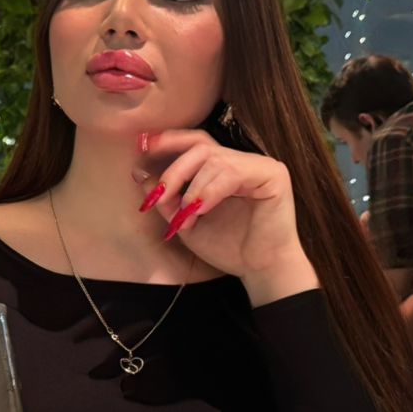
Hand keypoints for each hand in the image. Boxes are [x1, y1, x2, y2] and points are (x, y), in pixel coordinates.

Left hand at [137, 129, 312, 286]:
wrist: (259, 270)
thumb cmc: (228, 247)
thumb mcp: (186, 222)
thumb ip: (167, 198)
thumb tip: (139, 173)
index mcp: (223, 169)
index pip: (195, 143)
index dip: (169, 141)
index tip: (141, 145)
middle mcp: (242, 161)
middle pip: (200, 146)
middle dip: (174, 170)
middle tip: (158, 195)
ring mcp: (259, 165)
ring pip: (214, 159)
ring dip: (192, 189)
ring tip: (185, 216)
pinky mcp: (273, 174)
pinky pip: (234, 172)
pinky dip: (211, 190)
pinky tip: (201, 209)